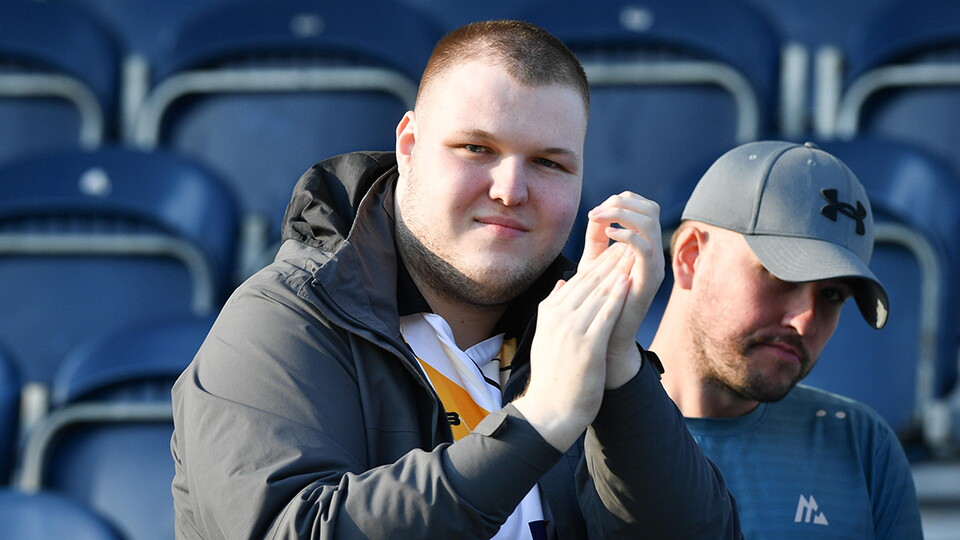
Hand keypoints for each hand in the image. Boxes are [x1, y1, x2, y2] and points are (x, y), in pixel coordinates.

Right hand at [513, 244, 630, 450]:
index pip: (578, 280)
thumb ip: (553, 308)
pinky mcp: (586, 344)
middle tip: (627, 241)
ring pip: (598, 292)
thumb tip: (562, 284)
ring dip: (617, 271)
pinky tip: (629, 281)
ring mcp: (571, 329)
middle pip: (589, 281)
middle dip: (610, 260)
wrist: (550, 411)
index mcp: (549, 311)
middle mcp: (558, 316)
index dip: (598, 262)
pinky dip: (618, 296)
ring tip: (632, 253)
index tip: (614, 248)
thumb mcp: (547, 336)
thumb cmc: (553, 377)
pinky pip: (605, 314)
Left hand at [579, 192, 664, 387]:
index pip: (641, 207)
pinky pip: (645, 246)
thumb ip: (597, 239)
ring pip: (650, 221)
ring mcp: (654, 265)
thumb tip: (595, 214)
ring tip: (599, 220)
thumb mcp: (594, 264)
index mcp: (642, 246)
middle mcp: (652, 253)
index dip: (619, 201)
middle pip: (650, 208)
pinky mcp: (649, 279)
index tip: (594, 212)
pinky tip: (609, 235)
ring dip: (622, 214)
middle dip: (622, 202)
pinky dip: (627, 234)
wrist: (604, 340)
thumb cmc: (597, 304)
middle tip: (596, 213)